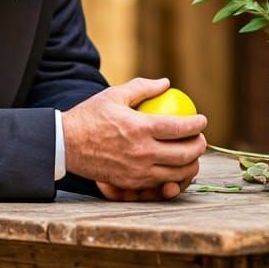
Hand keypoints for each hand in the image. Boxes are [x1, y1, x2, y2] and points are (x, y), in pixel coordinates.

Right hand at [62, 78, 206, 200]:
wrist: (66, 145)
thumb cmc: (90, 116)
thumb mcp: (114, 95)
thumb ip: (143, 87)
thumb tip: (166, 83)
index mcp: (140, 128)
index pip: (180, 128)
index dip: (197, 124)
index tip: (202, 120)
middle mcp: (143, 152)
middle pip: (186, 154)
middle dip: (200, 146)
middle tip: (200, 138)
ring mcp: (138, 171)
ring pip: (177, 173)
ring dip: (191, 164)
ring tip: (191, 155)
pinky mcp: (132, 183)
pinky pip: (161, 183)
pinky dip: (173, 176)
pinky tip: (174, 168)